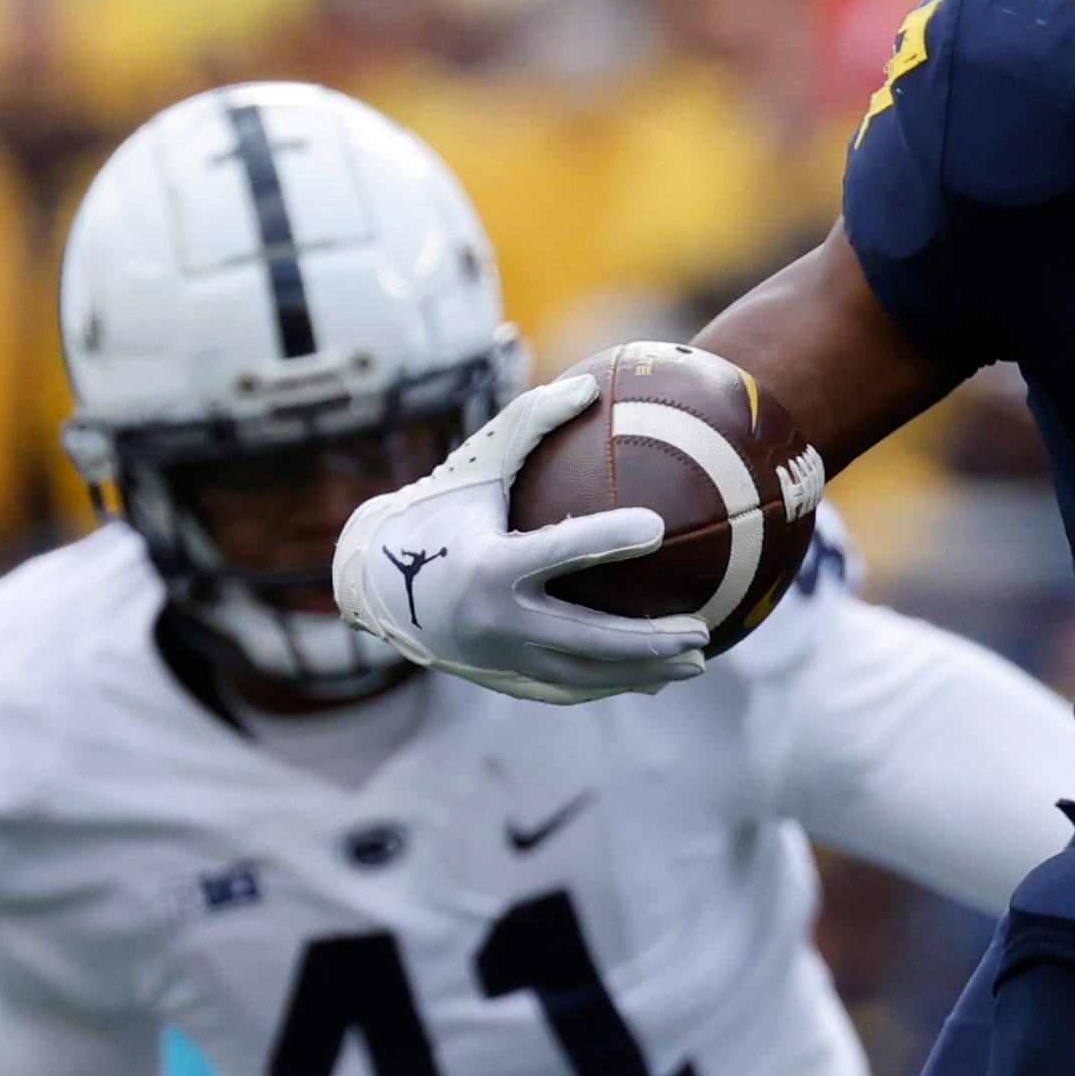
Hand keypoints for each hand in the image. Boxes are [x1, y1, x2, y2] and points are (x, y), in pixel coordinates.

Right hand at [328, 367, 703, 704]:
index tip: (658, 527)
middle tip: (700, 628)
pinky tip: (656, 677)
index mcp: (486, 565)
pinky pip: (568, 690)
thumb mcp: (478, 463)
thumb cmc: (439, 510)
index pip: (555, 551)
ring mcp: (498, 659)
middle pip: (584, 639)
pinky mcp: (502, 680)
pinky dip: (613, 684)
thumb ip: (533, 422)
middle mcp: (493, 621)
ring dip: (643, 672)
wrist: (374, 582)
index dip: (606, 538)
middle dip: (648, 640)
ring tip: (697, 659)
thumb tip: (592, 385)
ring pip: (584, 675)